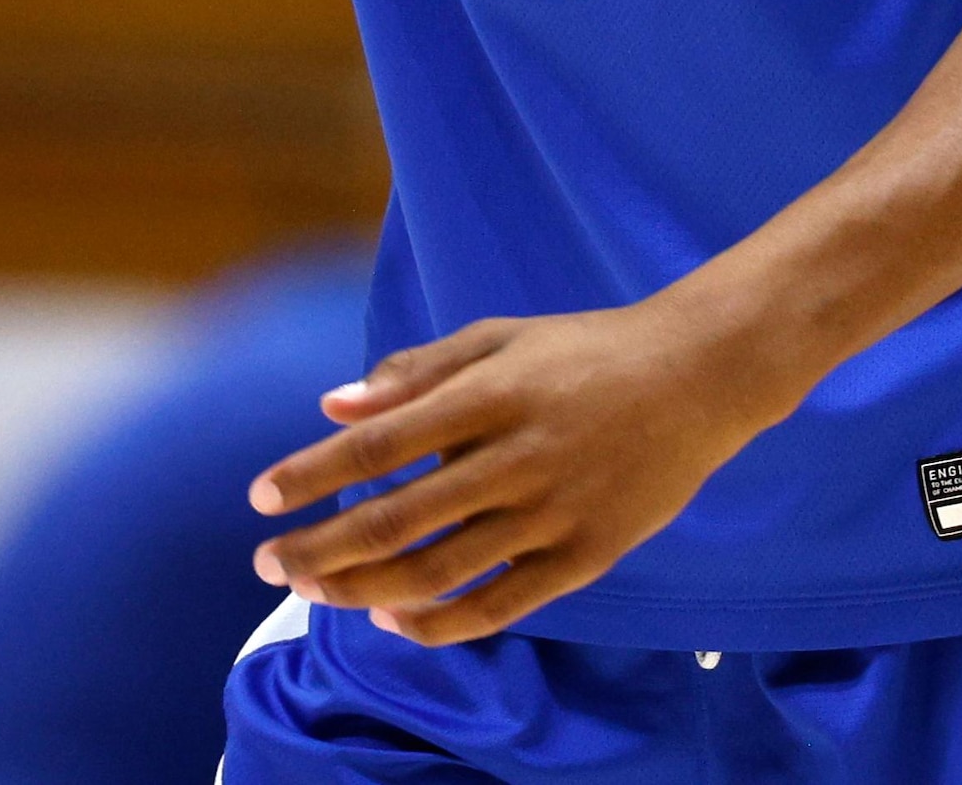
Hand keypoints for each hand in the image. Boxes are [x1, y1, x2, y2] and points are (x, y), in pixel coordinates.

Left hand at [245, 297, 809, 643]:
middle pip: (396, 519)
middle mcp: (517, 456)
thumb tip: (331, 407)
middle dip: (319, 548)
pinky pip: (500, 605)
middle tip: (269, 564)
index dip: (311, 475)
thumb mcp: (501, 337)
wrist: (701, 375)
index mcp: (491, 393)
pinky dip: (439, 622)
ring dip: (363, 589)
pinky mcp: (588, 554)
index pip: (378, 445)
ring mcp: (554, 510)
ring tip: (317, 594)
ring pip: (439, 570)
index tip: (260, 498)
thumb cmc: (587, 350)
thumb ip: (417, 372)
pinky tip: (392, 622)